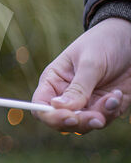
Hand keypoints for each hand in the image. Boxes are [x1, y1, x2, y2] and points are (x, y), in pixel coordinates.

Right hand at [32, 17, 130, 132]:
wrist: (130, 38)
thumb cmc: (104, 43)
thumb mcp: (90, 62)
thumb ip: (77, 88)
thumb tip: (57, 107)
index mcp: (53, 82)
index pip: (41, 106)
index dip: (50, 116)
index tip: (69, 117)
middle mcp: (66, 96)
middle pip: (62, 122)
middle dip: (80, 122)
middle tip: (96, 118)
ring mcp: (85, 102)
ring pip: (84, 125)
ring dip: (100, 117)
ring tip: (114, 97)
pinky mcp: (104, 106)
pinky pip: (104, 119)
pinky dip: (112, 111)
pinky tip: (119, 94)